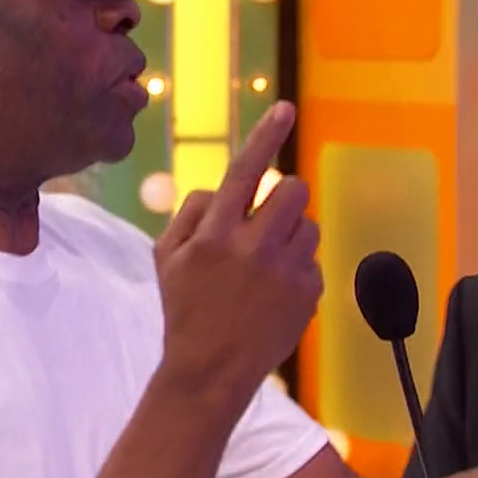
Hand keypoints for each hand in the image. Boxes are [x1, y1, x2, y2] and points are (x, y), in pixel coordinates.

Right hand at [154, 101, 322, 393]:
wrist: (210, 370)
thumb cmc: (183, 308)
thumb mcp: (165, 258)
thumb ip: (191, 215)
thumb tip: (221, 189)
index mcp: (214, 233)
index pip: (243, 171)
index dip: (265, 136)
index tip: (284, 107)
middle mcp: (253, 246)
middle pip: (292, 189)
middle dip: (282, 197)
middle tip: (265, 219)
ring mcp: (285, 270)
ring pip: (307, 223)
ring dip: (289, 233)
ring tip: (265, 264)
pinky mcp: (308, 292)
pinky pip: (312, 259)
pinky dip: (295, 268)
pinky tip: (273, 293)